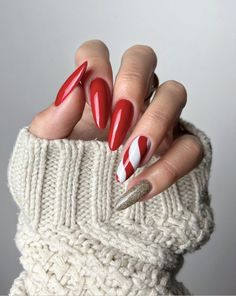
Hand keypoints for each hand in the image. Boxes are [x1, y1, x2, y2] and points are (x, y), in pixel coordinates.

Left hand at [30, 40, 203, 207]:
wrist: (87, 207)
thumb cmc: (68, 170)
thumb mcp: (50, 148)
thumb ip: (54, 119)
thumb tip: (72, 91)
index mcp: (96, 91)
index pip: (97, 52)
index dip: (97, 70)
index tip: (94, 112)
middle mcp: (130, 97)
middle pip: (143, 57)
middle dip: (132, 85)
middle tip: (116, 126)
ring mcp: (158, 119)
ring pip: (175, 93)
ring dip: (154, 124)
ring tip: (129, 160)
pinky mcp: (178, 147)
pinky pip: (190, 146)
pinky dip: (169, 167)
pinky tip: (142, 186)